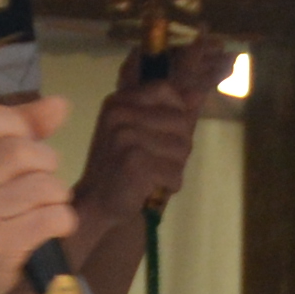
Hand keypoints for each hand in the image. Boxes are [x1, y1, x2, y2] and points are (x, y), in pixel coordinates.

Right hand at [0, 95, 74, 293]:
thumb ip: (12, 133)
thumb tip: (59, 104)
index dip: (15, 123)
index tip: (24, 142)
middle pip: (21, 150)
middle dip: (44, 164)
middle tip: (37, 184)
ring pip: (44, 184)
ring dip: (56, 196)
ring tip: (42, 208)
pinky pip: (53, 216)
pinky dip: (62, 221)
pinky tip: (50, 228)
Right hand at [75, 50, 223, 222]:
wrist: (94, 204)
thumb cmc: (119, 167)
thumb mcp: (137, 131)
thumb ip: (167, 112)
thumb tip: (199, 92)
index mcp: (118, 103)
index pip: (165, 89)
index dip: (176, 110)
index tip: (166, 133)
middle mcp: (119, 115)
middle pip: (180, 121)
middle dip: (179, 147)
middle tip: (158, 162)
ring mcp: (125, 137)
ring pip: (181, 148)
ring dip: (175, 168)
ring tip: (153, 175)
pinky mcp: (134, 163)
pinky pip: (175, 172)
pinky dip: (169, 184)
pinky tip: (151, 188)